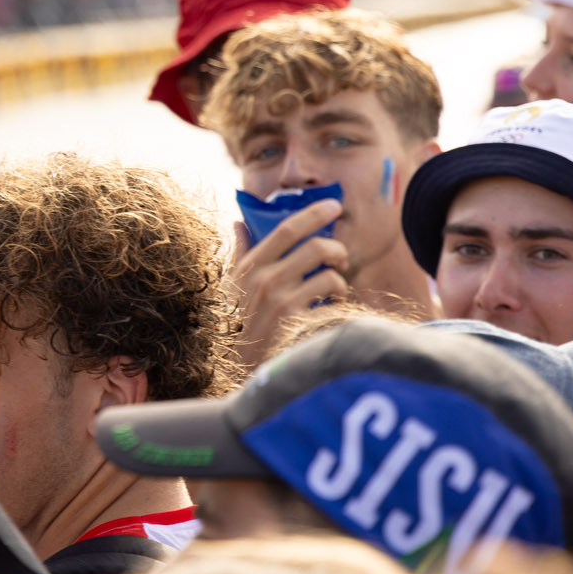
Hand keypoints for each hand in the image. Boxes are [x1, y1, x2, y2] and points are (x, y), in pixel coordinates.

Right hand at [229, 198, 348, 367]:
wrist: (235, 369)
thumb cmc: (235, 323)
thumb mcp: (231, 286)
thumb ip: (239, 253)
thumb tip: (238, 223)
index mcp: (250, 267)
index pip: (285, 229)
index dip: (313, 213)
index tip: (333, 205)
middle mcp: (266, 282)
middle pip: (316, 249)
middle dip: (337, 250)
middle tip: (340, 260)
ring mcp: (283, 305)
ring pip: (331, 278)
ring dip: (341, 283)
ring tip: (334, 291)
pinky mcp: (298, 328)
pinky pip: (334, 308)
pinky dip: (338, 308)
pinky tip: (330, 313)